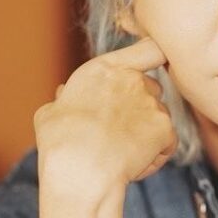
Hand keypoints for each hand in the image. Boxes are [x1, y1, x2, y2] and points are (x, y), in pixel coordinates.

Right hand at [34, 37, 177, 195]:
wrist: (80, 168)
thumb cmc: (59, 141)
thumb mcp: (50, 112)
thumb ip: (65, 99)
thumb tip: (64, 94)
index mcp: (106, 69)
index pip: (148, 48)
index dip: (155, 56)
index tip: (154, 65)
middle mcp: (134, 80)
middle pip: (152, 89)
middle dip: (141, 107)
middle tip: (118, 131)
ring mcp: (153, 104)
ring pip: (158, 119)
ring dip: (146, 134)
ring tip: (118, 154)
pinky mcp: (165, 130)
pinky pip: (166, 144)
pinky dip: (154, 156)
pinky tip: (131, 166)